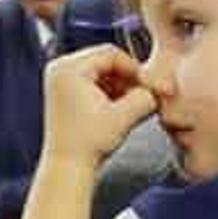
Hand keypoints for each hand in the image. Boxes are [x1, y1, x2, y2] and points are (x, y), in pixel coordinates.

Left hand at [41, 45, 155, 163]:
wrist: (67, 166)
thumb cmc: (89, 142)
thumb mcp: (125, 116)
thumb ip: (146, 96)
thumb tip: (158, 89)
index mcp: (69, 68)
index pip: (111, 53)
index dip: (134, 68)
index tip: (147, 85)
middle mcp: (59, 68)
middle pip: (105, 60)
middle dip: (127, 77)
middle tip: (142, 95)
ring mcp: (59, 80)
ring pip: (100, 70)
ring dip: (119, 84)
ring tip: (131, 105)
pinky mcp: (63, 92)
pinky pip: (92, 81)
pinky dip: (108, 91)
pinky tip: (117, 108)